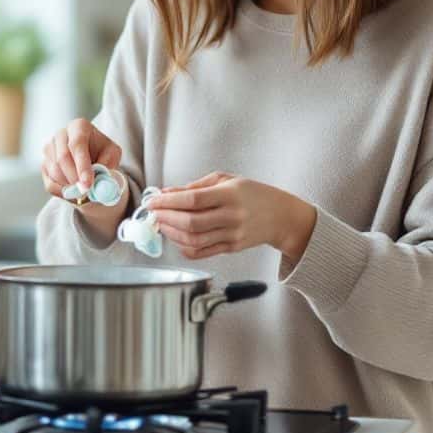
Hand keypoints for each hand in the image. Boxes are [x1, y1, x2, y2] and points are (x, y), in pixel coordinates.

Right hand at [40, 118, 123, 196]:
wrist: (93, 159)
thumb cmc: (103, 153)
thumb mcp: (112, 154)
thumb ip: (108, 164)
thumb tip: (98, 180)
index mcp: (79, 126)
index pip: (77, 144)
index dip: (82, 166)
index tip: (88, 183)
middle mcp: (60, 135)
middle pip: (62, 158)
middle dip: (75, 178)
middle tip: (86, 191)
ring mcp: (49, 149)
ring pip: (55, 172)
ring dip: (70, 186)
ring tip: (85, 192)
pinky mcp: (44, 165)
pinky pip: (50, 183)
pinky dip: (63, 193)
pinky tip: (74, 193)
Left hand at [146, 172, 316, 260]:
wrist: (280, 216)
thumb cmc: (252, 193)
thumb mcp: (226, 180)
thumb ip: (196, 187)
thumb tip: (167, 193)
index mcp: (230, 194)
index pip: (193, 200)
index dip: (168, 201)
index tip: (152, 200)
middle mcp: (231, 216)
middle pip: (191, 223)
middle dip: (166, 219)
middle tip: (152, 213)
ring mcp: (232, 235)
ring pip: (194, 240)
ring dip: (171, 234)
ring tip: (161, 224)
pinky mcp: (231, 248)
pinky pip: (202, 252)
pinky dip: (184, 247)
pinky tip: (176, 238)